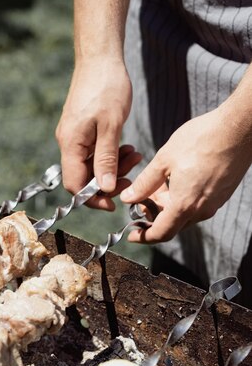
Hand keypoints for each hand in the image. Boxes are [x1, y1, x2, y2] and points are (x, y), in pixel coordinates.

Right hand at [56, 57, 140, 209]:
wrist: (100, 57)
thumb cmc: (106, 87)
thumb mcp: (111, 126)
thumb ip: (106, 160)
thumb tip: (105, 189)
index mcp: (71, 144)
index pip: (75, 185)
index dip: (94, 198)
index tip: (115, 201)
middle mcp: (68, 142)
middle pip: (84, 177)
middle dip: (108, 181)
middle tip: (132, 177)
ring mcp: (75, 135)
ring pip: (91, 165)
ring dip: (113, 167)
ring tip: (135, 157)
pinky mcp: (83, 129)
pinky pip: (95, 151)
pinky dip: (112, 154)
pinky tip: (127, 149)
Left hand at [120, 105, 251, 242]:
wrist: (238, 128)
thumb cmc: (201, 140)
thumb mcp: (163, 160)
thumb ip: (144, 183)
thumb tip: (128, 198)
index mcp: (185, 205)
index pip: (161, 234)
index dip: (144, 237)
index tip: (133, 234)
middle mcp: (202, 210)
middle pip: (173, 224)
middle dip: (154, 215)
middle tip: (142, 198)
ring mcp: (214, 203)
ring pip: (185, 214)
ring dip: (168, 205)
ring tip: (159, 184)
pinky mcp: (222, 194)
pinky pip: (198, 205)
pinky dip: (182, 199)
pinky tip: (177, 179)